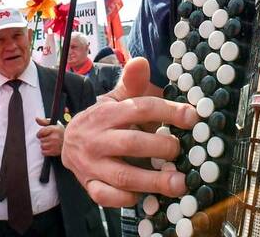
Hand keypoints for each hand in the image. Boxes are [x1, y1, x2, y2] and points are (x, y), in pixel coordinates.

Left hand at [34, 117, 63, 156]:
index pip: (40, 132)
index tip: (43, 134)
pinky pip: (43, 152)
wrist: (71, 142)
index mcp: (54, 129)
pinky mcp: (54, 152)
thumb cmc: (62, 133)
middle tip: (50, 139)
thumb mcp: (55, 124)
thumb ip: (45, 121)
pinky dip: (45, 151)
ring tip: (51, 144)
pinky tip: (50, 148)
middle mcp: (54, 137)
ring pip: (42, 146)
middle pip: (41, 140)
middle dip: (44, 139)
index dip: (40, 133)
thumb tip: (37, 118)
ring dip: (45, 145)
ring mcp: (54, 145)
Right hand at [61, 57, 197, 206]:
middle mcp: (98, 138)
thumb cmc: (103, 121)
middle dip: (161, 148)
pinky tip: (143, 196)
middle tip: (182, 151)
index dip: (167, 111)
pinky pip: (106, 196)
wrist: (68, 143)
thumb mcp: (114, 99)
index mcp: (107, 113)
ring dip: (153, 181)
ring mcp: (92, 164)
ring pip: (123, 175)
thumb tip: (140, 60)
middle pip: (131, 143)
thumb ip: (131, 83)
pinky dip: (125, 199)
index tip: (192, 117)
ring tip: (179, 184)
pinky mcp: (89, 185)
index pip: (139, 108)